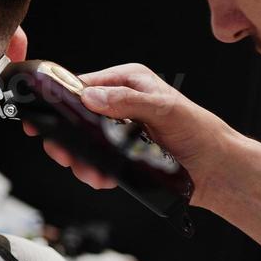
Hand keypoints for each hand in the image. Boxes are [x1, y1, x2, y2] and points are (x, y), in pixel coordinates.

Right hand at [24, 62, 235, 207]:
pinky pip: (96, 161)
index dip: (60, 101)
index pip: (82, 85)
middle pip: (75, 117)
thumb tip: (92, 97)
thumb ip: (129, 100)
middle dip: (68, 139)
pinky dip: (94, 172)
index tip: (43, 117)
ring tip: (92, 174)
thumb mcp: (165, 109)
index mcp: (127, 81)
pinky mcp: (120, 154)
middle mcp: (119, 103)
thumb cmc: (200, 132)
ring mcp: (118, 130)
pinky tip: (102, 179)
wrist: (217, 171)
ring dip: (81, 161)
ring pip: (83, 143)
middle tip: (64, 155)